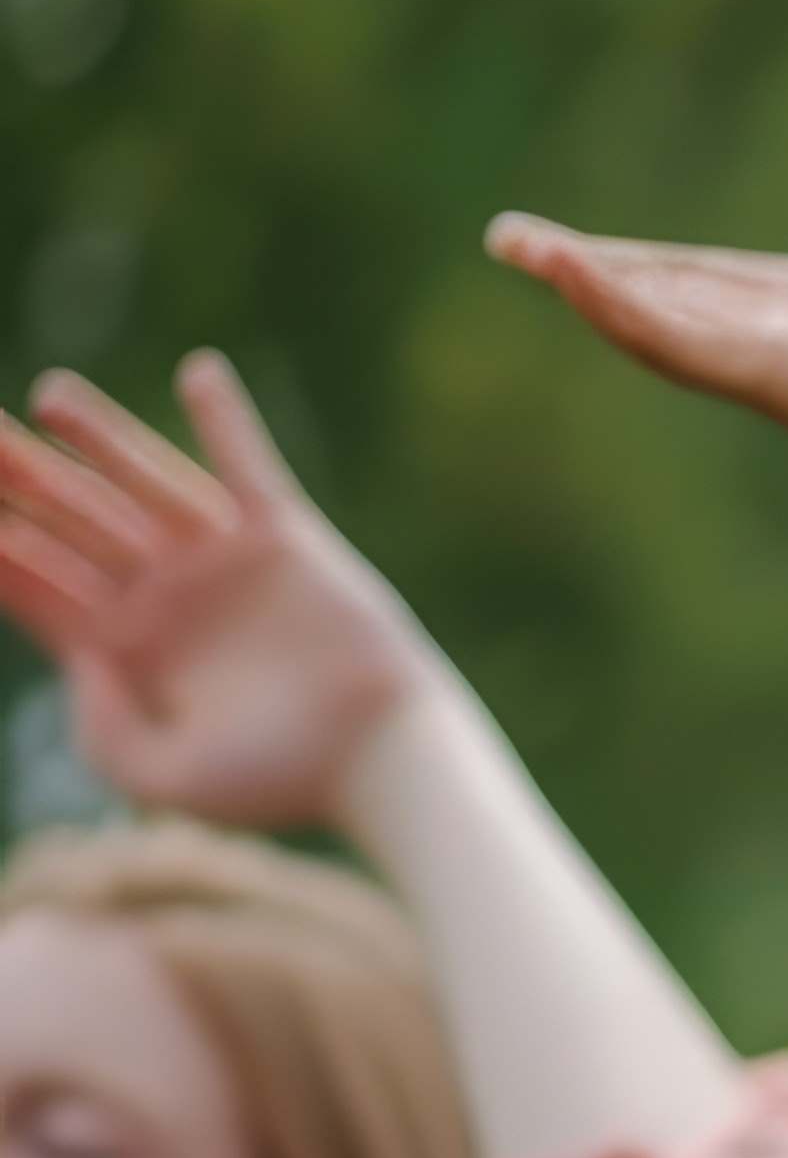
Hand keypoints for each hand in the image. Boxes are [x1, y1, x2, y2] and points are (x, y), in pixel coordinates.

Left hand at [0, 355, 434, 832]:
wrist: (382, 763)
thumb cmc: (282, 783)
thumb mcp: (160, 778)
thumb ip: (102, 731)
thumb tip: (81, 657)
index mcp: (126, 650)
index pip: (39, 581)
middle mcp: (165, 595)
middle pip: (75, 519)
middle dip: (21, 477)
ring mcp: (221, 562)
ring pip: (144, 483)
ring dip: (99, 437)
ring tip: (48, 397)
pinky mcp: (284, 541)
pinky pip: (247, 467)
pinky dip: (226, 420)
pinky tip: (199, 373)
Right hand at [488, 164, 787, 495]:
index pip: (751, 286)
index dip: (686, 267)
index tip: (623, 251)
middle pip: (688, 297)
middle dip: (610, 272)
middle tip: (525, 245)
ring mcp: (782, 361)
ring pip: (662, 315)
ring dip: (586, 278)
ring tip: (514, 243)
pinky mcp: (769, 370)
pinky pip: (672, 334)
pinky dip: (610, 301)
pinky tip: (553, 267)